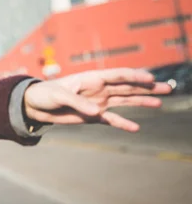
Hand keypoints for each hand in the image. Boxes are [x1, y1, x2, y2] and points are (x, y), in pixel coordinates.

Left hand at [23, 68, 172, 131]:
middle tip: (167, 87)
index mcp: (92, 78)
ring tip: (160, 102)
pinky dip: (123, 123)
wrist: (35, 106)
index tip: (150, 78)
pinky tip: (135, 128)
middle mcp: (99, 89)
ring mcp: (98, 102)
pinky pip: (112, 119)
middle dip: (147, 87)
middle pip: (127, 87)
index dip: (134, 75)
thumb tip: (97, 112)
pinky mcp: (93, 116)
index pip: (117, 75)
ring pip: (125, 101)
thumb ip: (78, 102)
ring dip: (142, 101)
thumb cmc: (45, 94)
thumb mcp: (59, 96)